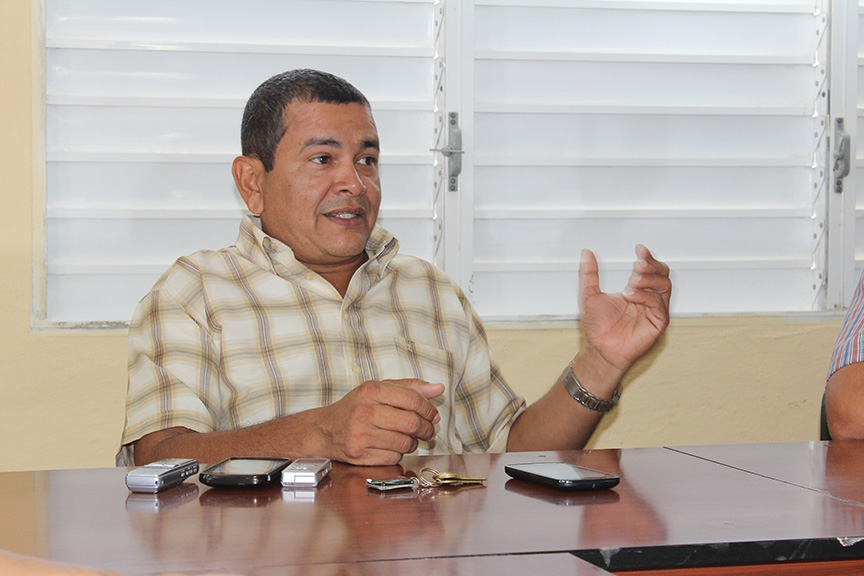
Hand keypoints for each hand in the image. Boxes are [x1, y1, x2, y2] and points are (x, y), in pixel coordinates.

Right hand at [311, 379, 444, 465]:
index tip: (433, 415)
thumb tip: (438, 388)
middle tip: (429, 431)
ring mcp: (361, 434)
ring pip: (405, 443)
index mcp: (371, 390)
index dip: (429, 409)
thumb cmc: (356, 408)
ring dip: (413, 443)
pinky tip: (392, 446)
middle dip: (426, 429)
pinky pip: (394, 457)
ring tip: (408, 438)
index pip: (412, 399)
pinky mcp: (360, 455)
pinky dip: (399, 454)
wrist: (325, 430)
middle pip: (411, 423)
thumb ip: (409, 387)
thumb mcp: (378, 390)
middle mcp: (365, 411)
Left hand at [578, 244, 670, 372]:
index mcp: (636, 291)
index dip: (648, 257)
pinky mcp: (658, 323)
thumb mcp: (589, 294)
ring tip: (633, 280)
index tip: (640, 249)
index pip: (650, 269)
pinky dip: (646, 296)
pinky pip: (659, 304)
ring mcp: (654, 311)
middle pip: (663, 274)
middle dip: (652, 266)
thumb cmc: (597, 327)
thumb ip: (589, 274)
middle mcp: (648, 299)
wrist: (599, 349)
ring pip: (665, 286)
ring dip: (650, 279)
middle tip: (638, 264)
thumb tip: (586, 253)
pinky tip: (631, 295)